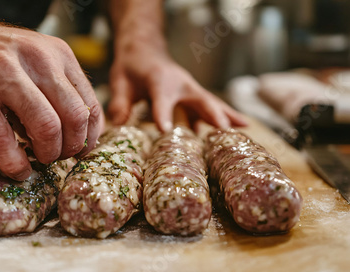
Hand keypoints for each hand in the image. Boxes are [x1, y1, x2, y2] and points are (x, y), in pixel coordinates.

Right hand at [0, 6, 103, 179]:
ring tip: (38, 160)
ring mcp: (5, 76)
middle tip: (59, 157)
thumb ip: (56, 89)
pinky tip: (17, 169)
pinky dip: (15, 163)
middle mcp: (37, 61)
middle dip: (70, 148)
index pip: (90, 103)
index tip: (81, 150)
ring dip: (46, 155)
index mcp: (57, 54)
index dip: (89, 136)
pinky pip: (4, 140)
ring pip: (47, 128)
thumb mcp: (34, 59)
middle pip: (74, 117)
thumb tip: (77, 133)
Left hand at [108, 45, 245, 131]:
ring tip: (245, 129)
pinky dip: (223, 116)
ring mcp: (189, 88)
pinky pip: (210, 106)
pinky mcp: (192, 94)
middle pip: (200, 98)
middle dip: (212, 113)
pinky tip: (235, 130)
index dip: (162, 113)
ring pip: (211, 102)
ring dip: (227, 115)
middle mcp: (180, 83)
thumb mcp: (120, 81)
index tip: (164, 130)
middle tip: (223, 128)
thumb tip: (118, 123)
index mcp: (159, 79)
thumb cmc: (132, 65)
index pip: (161, 98)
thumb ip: (119, 101)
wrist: (145, 49)